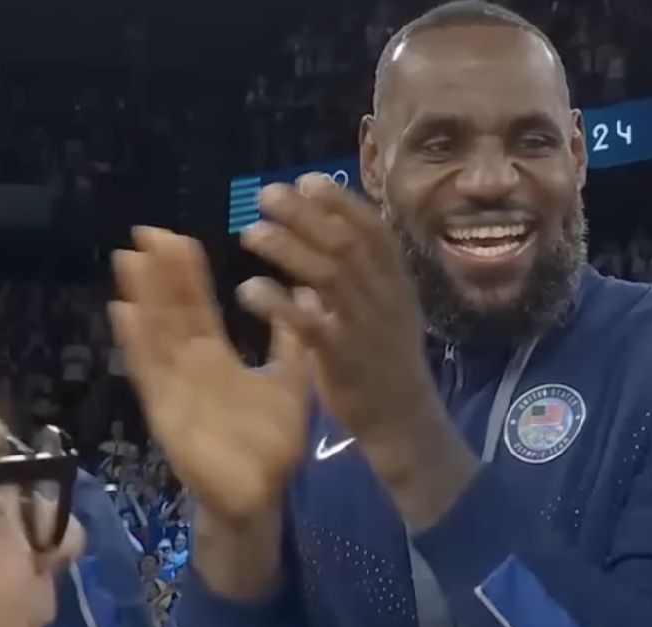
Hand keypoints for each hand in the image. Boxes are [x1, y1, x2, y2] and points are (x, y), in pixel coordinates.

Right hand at [109, 227, 308, 535]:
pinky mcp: (167, 413)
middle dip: (157, 274)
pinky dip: (136, 343)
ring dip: (141, 298)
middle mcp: (189, 369)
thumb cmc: (272, 444)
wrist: (262, 496)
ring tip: (128, 259)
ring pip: (155, 335)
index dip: (185, 274)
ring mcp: (174, 389)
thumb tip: (301, 297)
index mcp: (216, 360)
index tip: (174, 237)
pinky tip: (123, 311)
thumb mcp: (289, 382)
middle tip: (144, 232)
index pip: (196, 308)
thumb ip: (290, 342)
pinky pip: (149, 373)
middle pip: (170, 313)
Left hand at [238, 175, 476, 527]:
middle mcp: (384, 298)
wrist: (403, 421)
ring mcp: (365, 327)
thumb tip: (322, 240)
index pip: (373, 229)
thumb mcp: (386, 312)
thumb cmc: (387, 363)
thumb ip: (358, 277)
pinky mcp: (342, 358)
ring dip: (286, 249)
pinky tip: (249, 289)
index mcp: (397, 283)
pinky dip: (277, 303)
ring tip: (250, 233)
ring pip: (326, 275)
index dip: (340, 202)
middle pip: (343, 243)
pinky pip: (308, 324)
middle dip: (304, 215)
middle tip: (266, 195)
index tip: (306, 181)